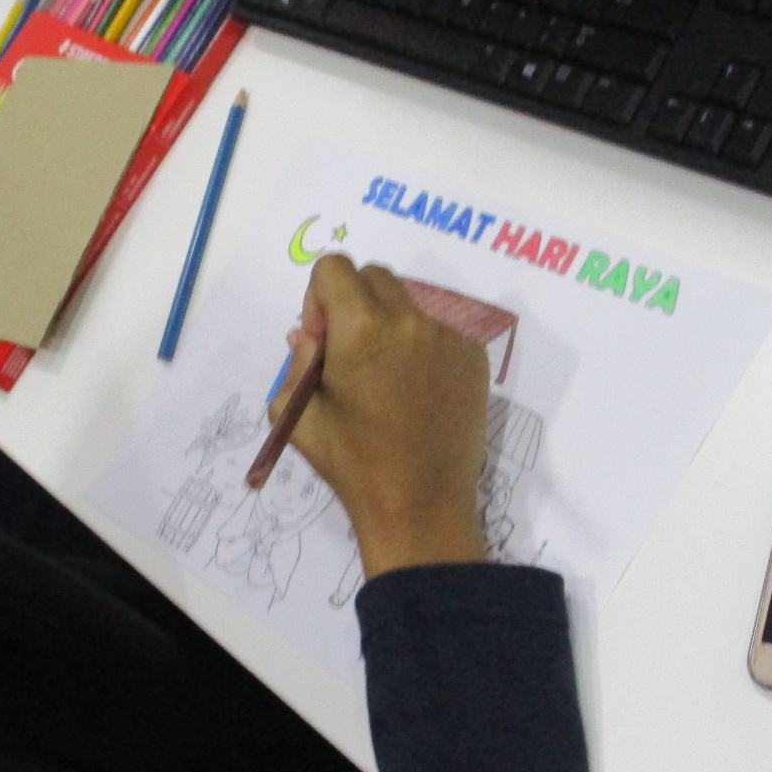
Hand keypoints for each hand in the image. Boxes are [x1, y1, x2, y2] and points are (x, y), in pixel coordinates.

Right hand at [275, 255, 488, 578]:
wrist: (420, 505)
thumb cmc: (353, 465)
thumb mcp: (299, 415)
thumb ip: (298, 361)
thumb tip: (310, 333)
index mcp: (360, 330)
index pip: (334, 267)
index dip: (319, 297)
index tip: (324, 339)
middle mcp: (409, 320)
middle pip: (373, 276)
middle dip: (354, 302)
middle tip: (350, 354)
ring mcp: (448, 336)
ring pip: (409, 302)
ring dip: (389, 322)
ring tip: (386, 377)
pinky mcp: (474, 355)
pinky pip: (439, 328)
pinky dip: (421, 345)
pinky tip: (416, 391)